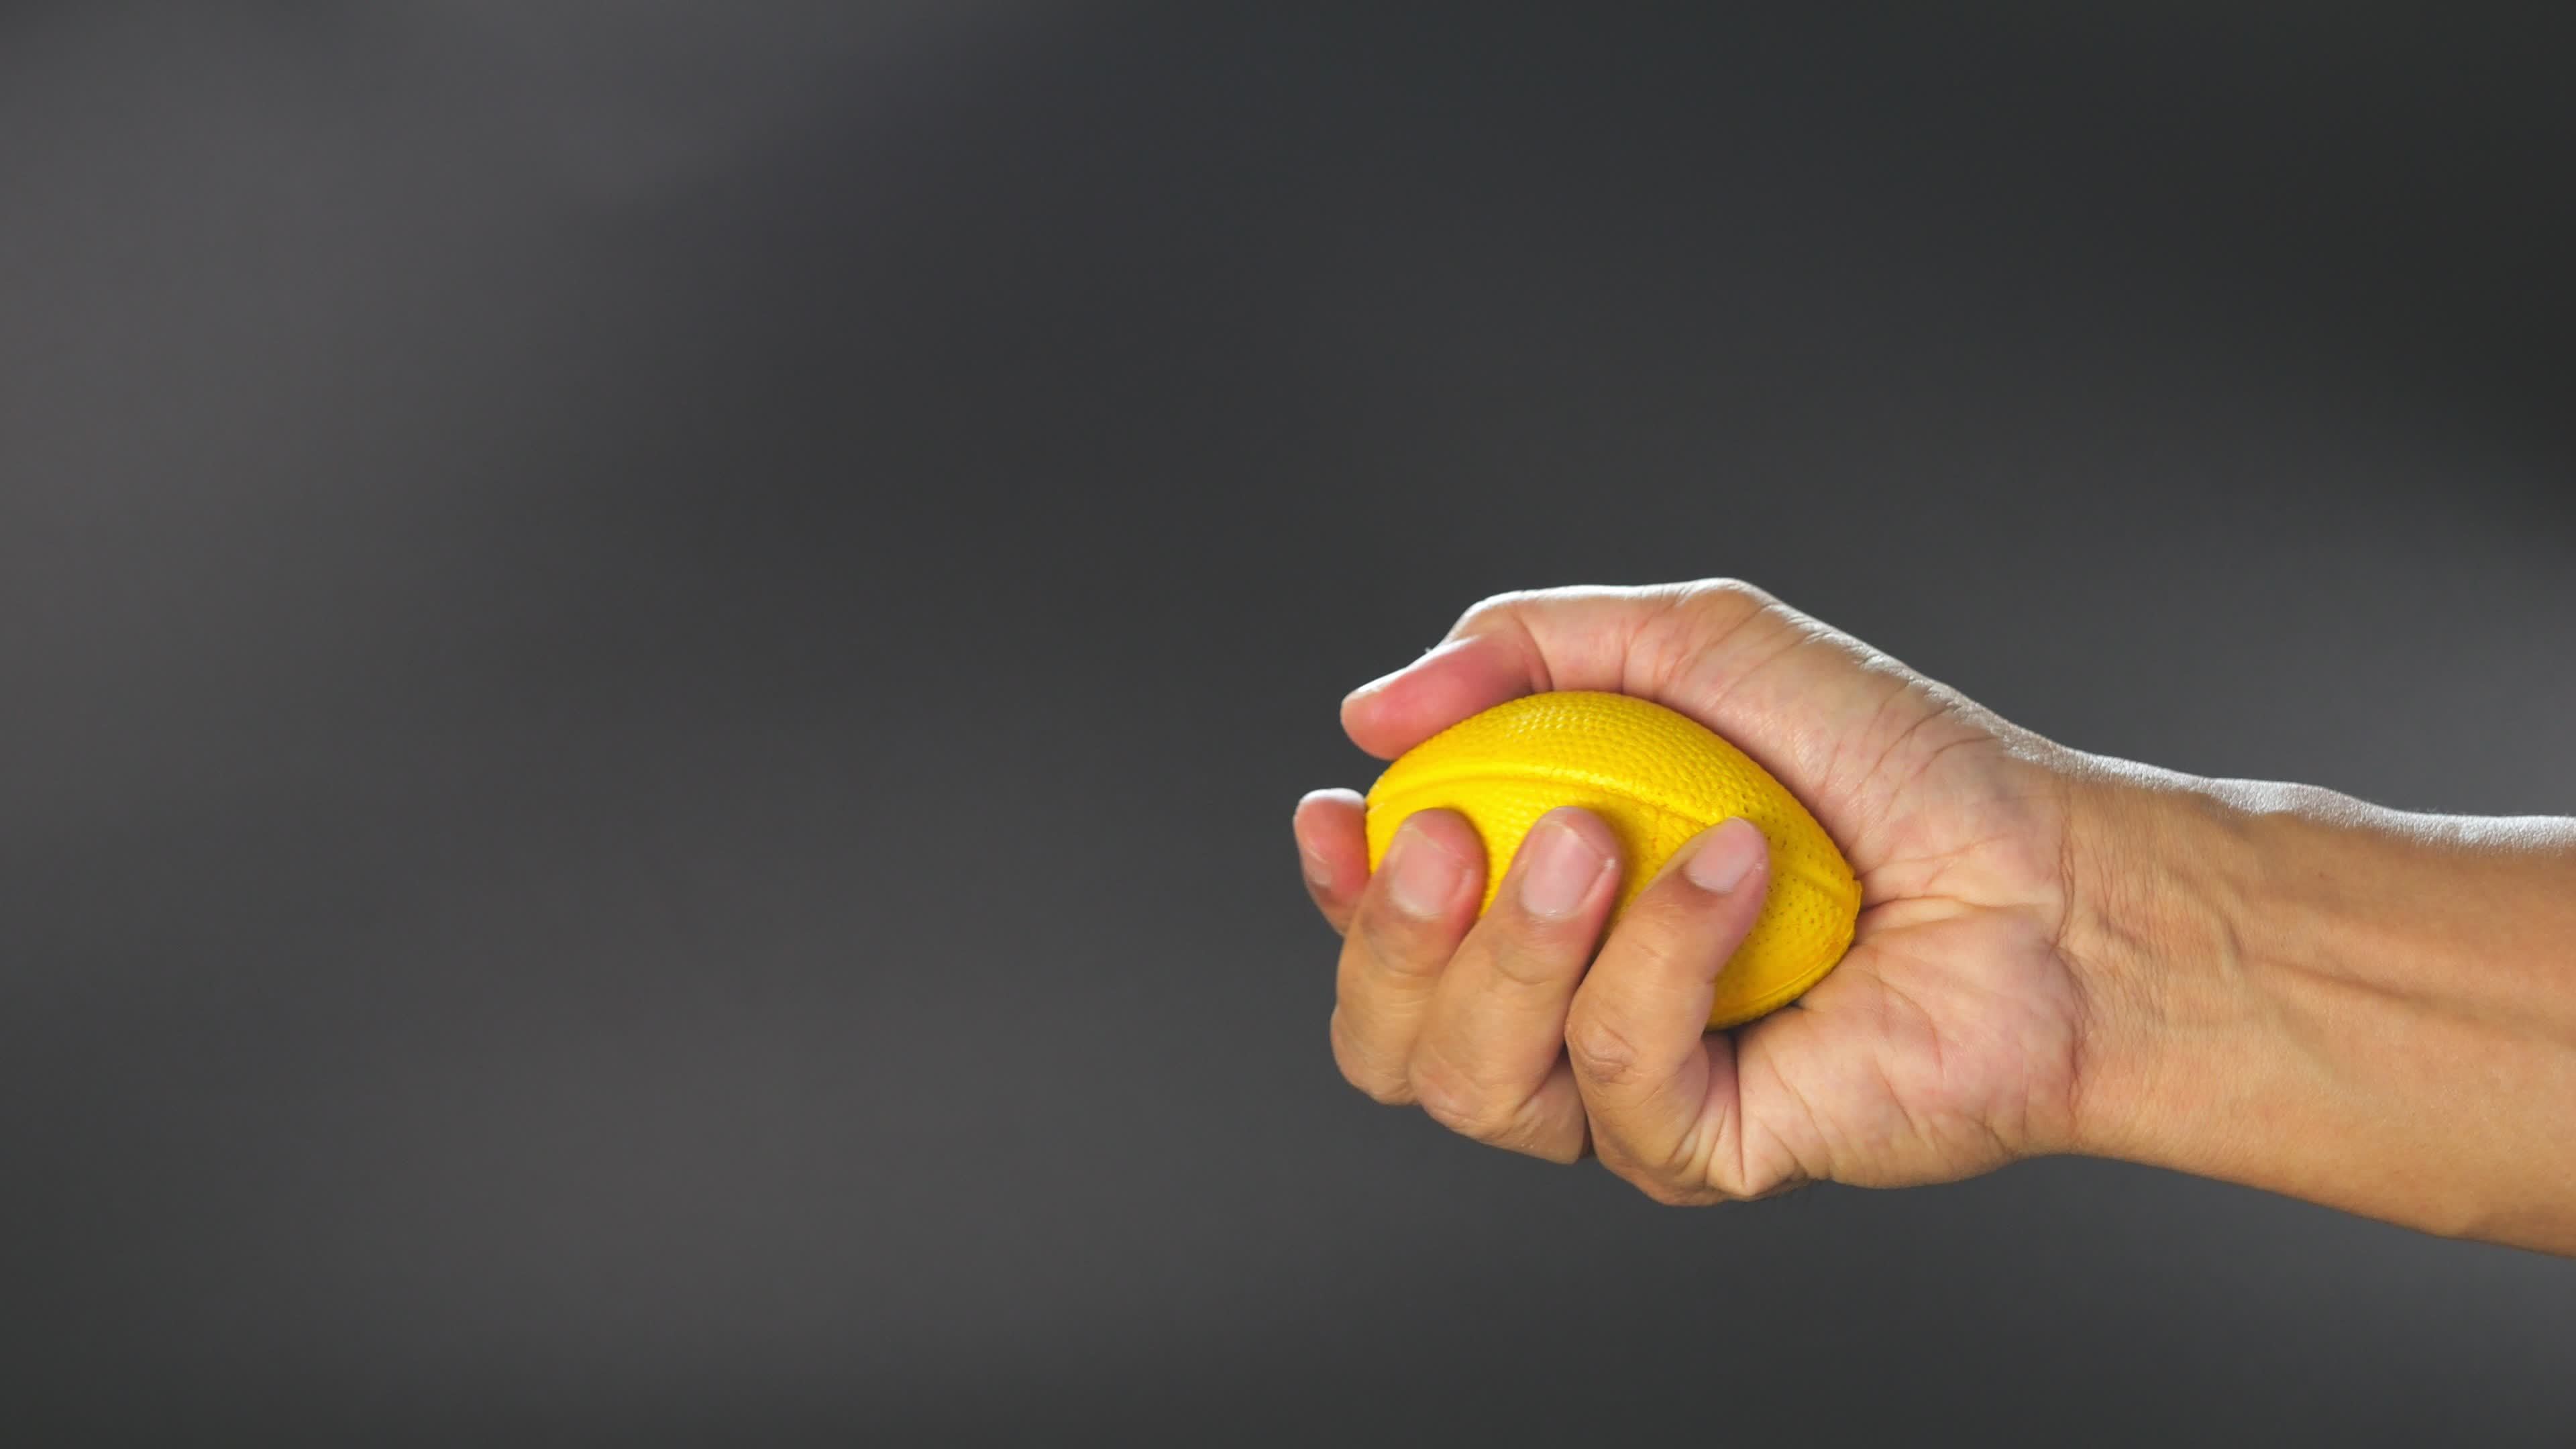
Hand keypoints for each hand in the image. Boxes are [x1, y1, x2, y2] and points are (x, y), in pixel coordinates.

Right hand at [1295, 579, 2107, 1201]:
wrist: (2048, 879)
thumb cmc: (1892, 769)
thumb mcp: (1695, 648)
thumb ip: (1528, 649)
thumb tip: (1375, 709)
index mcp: (1553, 916)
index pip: (1387, 939)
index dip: (1342, 886)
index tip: (1341, 810)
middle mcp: (1574, 1016)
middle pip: (1387, 1039)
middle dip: (1394, 935)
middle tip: (1465, 832)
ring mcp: (1633, 1096)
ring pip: (1469, 1081)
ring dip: (1515, 946)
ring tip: (1604, 836)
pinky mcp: (1702, 1152)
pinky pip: (1614, 1074)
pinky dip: (1658, 954)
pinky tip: (1732, 869)